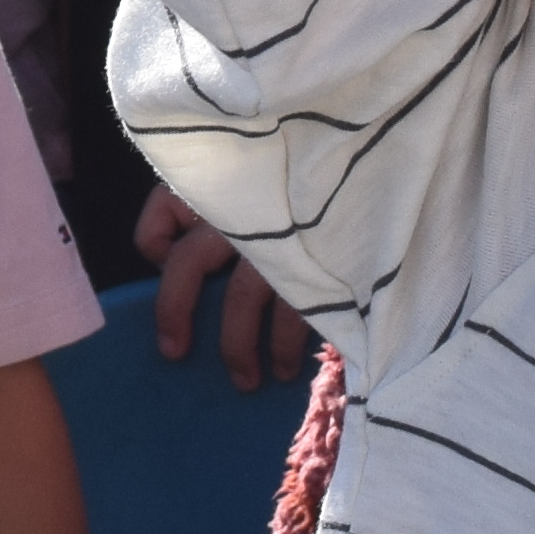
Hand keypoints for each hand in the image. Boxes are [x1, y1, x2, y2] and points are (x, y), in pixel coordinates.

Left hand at [135, 188, 309, 386]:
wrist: (379, 153)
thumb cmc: (312, 171)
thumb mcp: (261, 170)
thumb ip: (225, 201)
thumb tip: (185, 255)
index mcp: (220, 180)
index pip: (162, 212)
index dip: (155, 243)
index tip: (164, 262)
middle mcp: (241, 206)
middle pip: (188, 264)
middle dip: (174, 313)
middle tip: (173, 352)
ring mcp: (278, 235)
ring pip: (240, 300)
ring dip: (237, 349)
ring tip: (246, 380)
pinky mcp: (317, 261)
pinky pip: (292, 316)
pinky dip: (284, 347)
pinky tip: (286, 367)